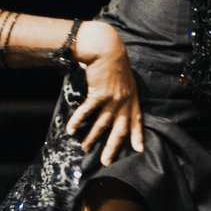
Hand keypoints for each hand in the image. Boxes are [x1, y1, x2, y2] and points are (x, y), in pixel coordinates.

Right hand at [65, 19, 143, 167]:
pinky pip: (87, 112)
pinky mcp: (99, 94)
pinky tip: (71, 130)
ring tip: (85, 148)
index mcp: (132, 99)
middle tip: (107, 162)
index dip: (137, 136)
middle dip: (113, 147)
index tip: (138, 149)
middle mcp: (124, 102)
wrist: (107, 48)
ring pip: (102, 124)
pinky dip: (78, 121)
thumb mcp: (124, 79)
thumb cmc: (114, 61)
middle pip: (119, 130)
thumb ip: (122, 92)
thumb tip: (114, 100)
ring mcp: (112, 99)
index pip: (137, 121)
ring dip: (92, 138)